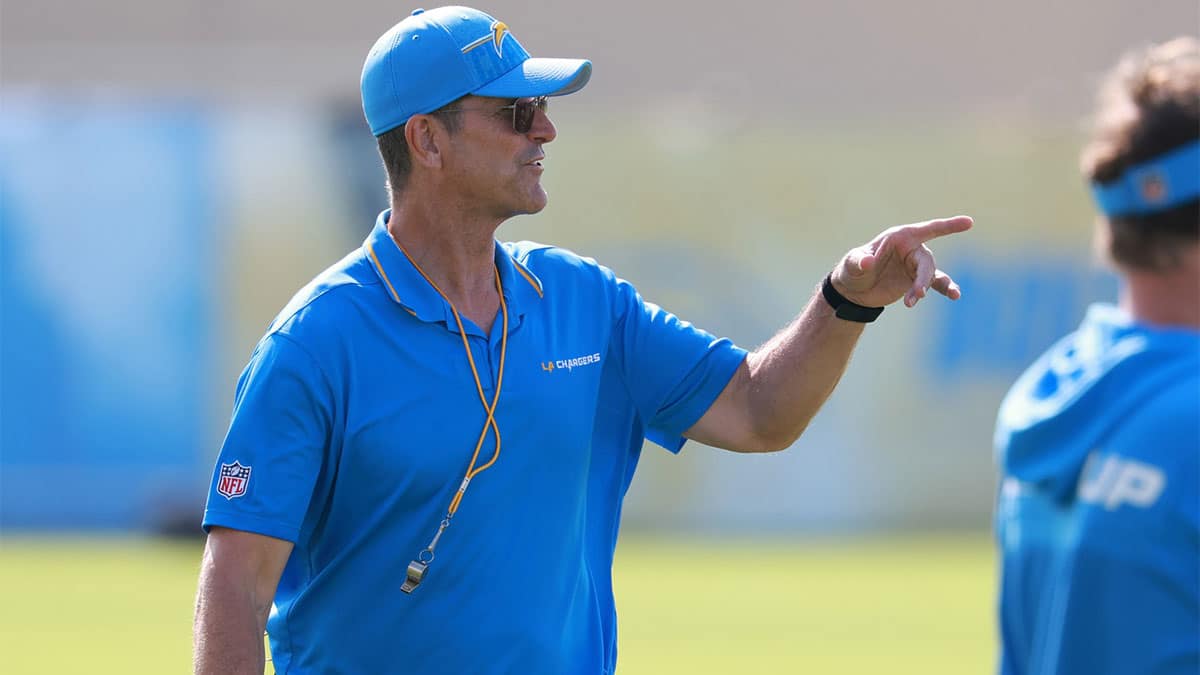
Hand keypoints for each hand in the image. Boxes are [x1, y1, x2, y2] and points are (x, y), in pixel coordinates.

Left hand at [831, 215, 972, 308]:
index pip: (928, 229)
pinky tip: (955, 295)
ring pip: (931, 274)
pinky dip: (946, 289)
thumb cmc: (853, 269)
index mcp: (900, 237)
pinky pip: (935, 284)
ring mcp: (915, 266)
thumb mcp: (852, 264)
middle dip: (923, 278)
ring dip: (928, 286)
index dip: (948, 226)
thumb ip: (859, 262)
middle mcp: (911, 249)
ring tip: (922, 299)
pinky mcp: (917, 281)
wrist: (854, 290)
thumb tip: (867, 263)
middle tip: (917, 294)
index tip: (968, 222)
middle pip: (926, 261)